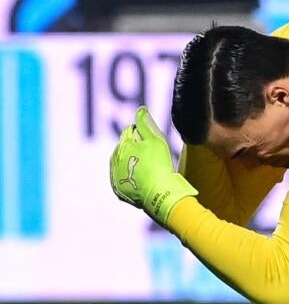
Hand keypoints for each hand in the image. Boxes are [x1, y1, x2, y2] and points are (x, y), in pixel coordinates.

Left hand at [109, 106, 197, 225]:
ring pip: (123, 164)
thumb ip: (145, 123)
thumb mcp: (156, 140)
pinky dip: (132, 178)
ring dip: (133, 163)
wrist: (160, 194)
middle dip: (135, 148)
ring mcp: (115, 178)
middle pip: (124, 148)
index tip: (154, 141)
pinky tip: (144, 179)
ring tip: (149, 168)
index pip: (129, 132)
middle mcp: (113, 162)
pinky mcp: (119, 191)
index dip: (143, 134)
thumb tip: (140, 110)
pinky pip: (125, 180)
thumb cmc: (159, 165)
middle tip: (153, 156)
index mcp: (121, 147)